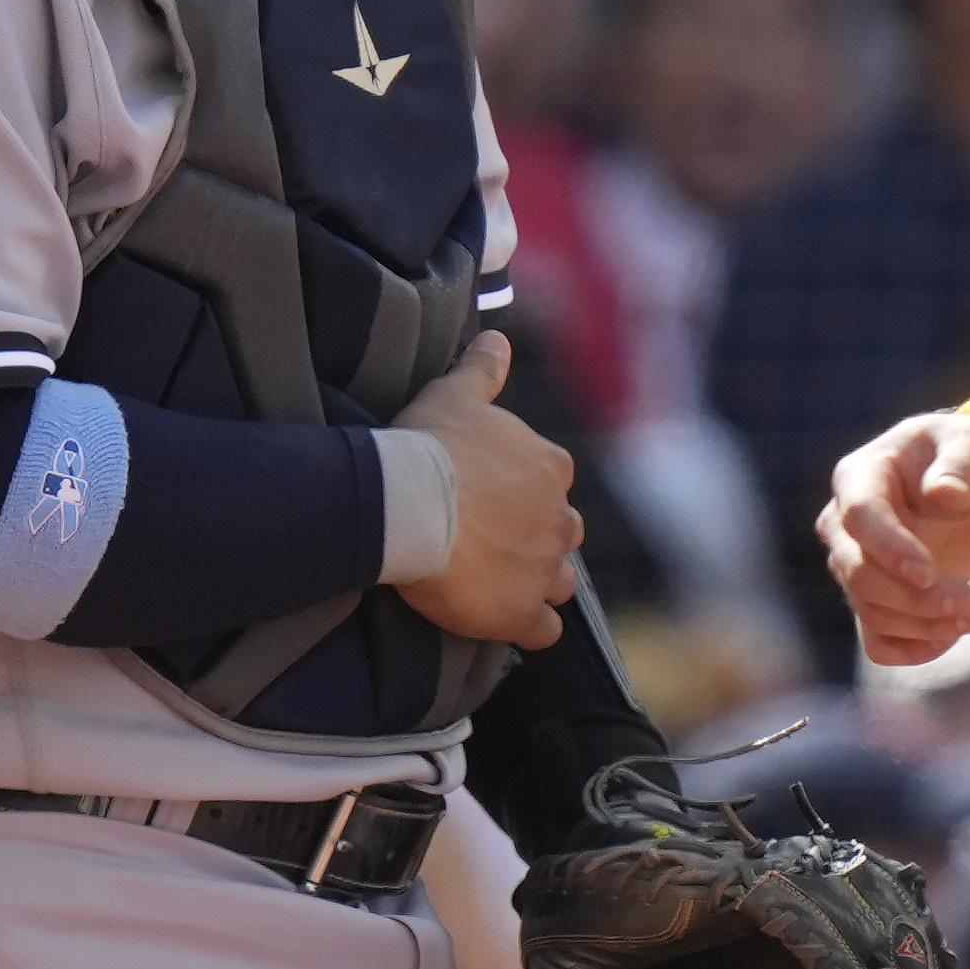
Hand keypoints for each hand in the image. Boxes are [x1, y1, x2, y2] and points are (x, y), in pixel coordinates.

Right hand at [390, 331, 584, 646]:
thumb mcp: (455, 394)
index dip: (522, 496)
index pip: (551, 485)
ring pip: (558, 582)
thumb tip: (497, 337)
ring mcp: (545, 569)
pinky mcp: (522, 612)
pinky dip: (527, 627)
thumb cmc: (429, 444)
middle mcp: (560, 519)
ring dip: (535, 583)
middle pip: (560, 535)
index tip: (487, 499)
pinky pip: (543, 631)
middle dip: (535, 540)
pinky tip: (501, 620)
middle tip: (488, 541)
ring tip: (494, 582)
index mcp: (550, 468)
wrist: (409, 502)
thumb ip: (483, 369)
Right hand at [819, 413, 969, 667]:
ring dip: (927, 625)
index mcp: (861, 475)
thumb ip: (961, 465)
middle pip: (860, 574)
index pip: (860, 516)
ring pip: (871, 611)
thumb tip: (943, 494)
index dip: (890, 549)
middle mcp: (844, 524)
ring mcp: (855, 565)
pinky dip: (912, 649)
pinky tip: (952, 636)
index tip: (930, 573)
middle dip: (917, 599)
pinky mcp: (876, 599)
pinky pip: (877, 641)